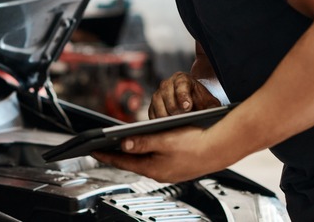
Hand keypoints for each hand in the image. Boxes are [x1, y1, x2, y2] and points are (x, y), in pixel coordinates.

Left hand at [91, 126, 229, 182]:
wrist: (221, 148)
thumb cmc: (195, 143)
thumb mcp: (163, 139)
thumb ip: (142, 142)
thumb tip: (123, 144)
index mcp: (153, 168)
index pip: (122, 161)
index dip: (105, 155)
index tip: (92, 150)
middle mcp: (159, 173)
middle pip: (132, 163)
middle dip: (117, 155)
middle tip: (102, 147)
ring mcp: (169, 172)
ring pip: (145, 162)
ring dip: (133, 153)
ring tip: (120, 145)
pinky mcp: (178, 168)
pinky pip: (157, 161)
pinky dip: (148, 153)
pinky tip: (147, 146)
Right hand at [149, 72, 220, 118]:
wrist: (192, 100)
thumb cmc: (200, 100)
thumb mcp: (208, 100)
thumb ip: (211, 105)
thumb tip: (212, 111)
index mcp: (182, 79)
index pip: (181, 85)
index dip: (183, 96)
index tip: (187, 107)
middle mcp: (167, 84)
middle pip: (166, 95)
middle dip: (174, 108)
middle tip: (180, 119)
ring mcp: (158, 94)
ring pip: (157, 104)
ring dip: (165, 116)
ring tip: (173, 125)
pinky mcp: (152, 106)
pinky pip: (152, 114)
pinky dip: (157, 121)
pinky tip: (165, 128)